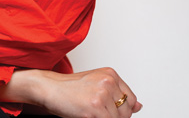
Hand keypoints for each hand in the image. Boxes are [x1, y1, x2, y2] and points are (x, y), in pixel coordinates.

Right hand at [8, 67, 142, 117]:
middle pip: (126, 111)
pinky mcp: (94, 109)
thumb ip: (118, 94)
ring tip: (90, 112)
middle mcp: (109, 82)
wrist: (49, 88)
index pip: (130, 99)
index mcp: (111, 74)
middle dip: (115, 116)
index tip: (112, 112)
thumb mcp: (96, 85)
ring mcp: (102, 95)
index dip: (123, 110)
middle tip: (97, 112)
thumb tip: (139, 107)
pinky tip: (86, 115)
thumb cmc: (69, 88)